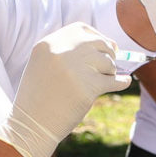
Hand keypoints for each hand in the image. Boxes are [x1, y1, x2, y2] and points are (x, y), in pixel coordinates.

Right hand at [0, 23, 131, 156]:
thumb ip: (68, 51)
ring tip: (104, 81)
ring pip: (107, 62)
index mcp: (48, 44)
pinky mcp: (88, 87)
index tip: (106, 46)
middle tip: (111, 65)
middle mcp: (61, 51)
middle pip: (98, 43)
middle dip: (109, 53)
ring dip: (110, 71)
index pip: (81, 30)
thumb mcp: (44, 65)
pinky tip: (124, 82)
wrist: (31, 126)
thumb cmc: (39, 97)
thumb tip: (106, 45)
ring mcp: (75, 68)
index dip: (96, 36)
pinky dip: (122, 82)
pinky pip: (114, 80)